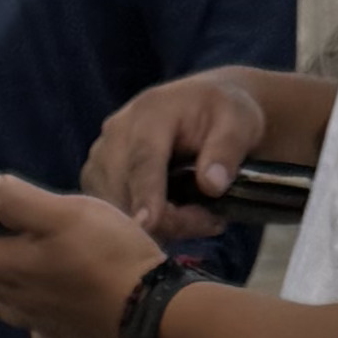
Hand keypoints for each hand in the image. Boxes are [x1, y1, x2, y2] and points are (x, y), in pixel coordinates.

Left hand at [0, 172, 164, 337]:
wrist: (152, 309)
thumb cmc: (109, 255)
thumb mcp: (65, 212)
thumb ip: (19, 200)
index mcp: (7, 269)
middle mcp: (13, 301)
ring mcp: (37, 322)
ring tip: (16, 243)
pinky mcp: (62, 332)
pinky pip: (30, 318)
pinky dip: (26, 299)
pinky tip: (46, 286)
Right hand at [88, 71, 270, 235]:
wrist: (204, 109)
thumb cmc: (224, 114)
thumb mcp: (241, 121)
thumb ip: (228, 149)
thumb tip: (211, 185)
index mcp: (151, 112)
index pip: (143, 159)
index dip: (145, 193)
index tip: (147, 223)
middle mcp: (116, 132)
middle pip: (125, 191)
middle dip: (165, 221)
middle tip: (211, 221)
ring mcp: (101, 157)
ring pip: (116, 209)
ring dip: (156, 227)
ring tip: (198, 216)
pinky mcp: (96, 180)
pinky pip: (112, 217)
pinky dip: (144, 229)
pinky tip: (176, 219)